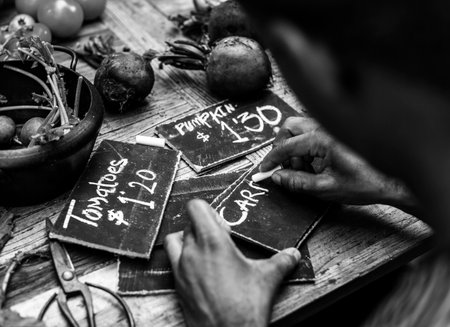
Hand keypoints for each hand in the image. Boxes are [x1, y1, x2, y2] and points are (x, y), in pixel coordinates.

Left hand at [164, 199, 300, 326]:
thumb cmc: (244, 307)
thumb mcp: (267, 279)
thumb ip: (282, 261)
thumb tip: (293, 254)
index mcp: (212, 242)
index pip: (195, 208)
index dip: (208, 209)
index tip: (222, 222)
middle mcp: (192, 252)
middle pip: (188, 223)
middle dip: (203, 226)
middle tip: (222, 239)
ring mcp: (181, 269)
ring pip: (174, 240)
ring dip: (187, 239)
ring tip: (206, 250)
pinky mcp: (177, 286)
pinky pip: (173, 262)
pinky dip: (183, 259)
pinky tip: (202, 271)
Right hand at [261, 117, 420, 214]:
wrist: (391, 181)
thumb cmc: (365, 183)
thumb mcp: (326, 188)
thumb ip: (297, 182)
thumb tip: (277, 177)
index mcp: (322, 140)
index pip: (286, 146)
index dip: (271, 160)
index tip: (264, 170)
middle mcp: (325, 128)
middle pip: (289, 128)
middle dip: (281, 147)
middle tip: (284, 167)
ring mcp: (330, 129)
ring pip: (299, 129)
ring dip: (294, 148)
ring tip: (303, 170)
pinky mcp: (334, 134)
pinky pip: (310, 134)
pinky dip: (305, 148)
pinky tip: (314, 165)